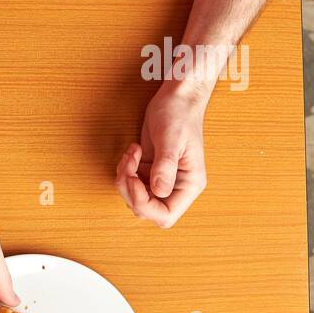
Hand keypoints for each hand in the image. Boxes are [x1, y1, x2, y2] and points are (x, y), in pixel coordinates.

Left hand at [117, 82, 207, 227]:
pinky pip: (130, 182)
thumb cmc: (179, 114)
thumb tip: (159, 191)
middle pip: (145, 209)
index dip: (144, 205)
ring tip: (131, 153)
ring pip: (133, 197)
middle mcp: (176, 186)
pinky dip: (124, 169)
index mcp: (189, 184)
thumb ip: (165, 167)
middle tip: (129, 163)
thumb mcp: (171, 140)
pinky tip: (132, 151)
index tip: (133, 180)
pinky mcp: (149, 170)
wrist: (177, 97)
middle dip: (129, 189)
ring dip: (124, 177)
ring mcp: (161, 179)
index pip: (166, 215)